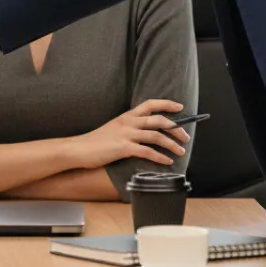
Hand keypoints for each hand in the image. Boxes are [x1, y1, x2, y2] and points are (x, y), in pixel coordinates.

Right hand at [71, 99, 189, 169]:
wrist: (79, 149)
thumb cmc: (96, 141)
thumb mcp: (114, 128)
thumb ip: (129, 127)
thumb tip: (145, 133)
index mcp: (126, 116)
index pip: (149, 104)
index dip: (166, 104)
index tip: (180, 107)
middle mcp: (128, 122)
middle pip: (158, 120)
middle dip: (176, 128)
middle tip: (186, 137)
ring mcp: (126, 134)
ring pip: (156, 135)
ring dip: (172, 144)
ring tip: (181, 152)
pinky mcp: (123, 148)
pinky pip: (147, 151)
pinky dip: (160, 157)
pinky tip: (167, 162)